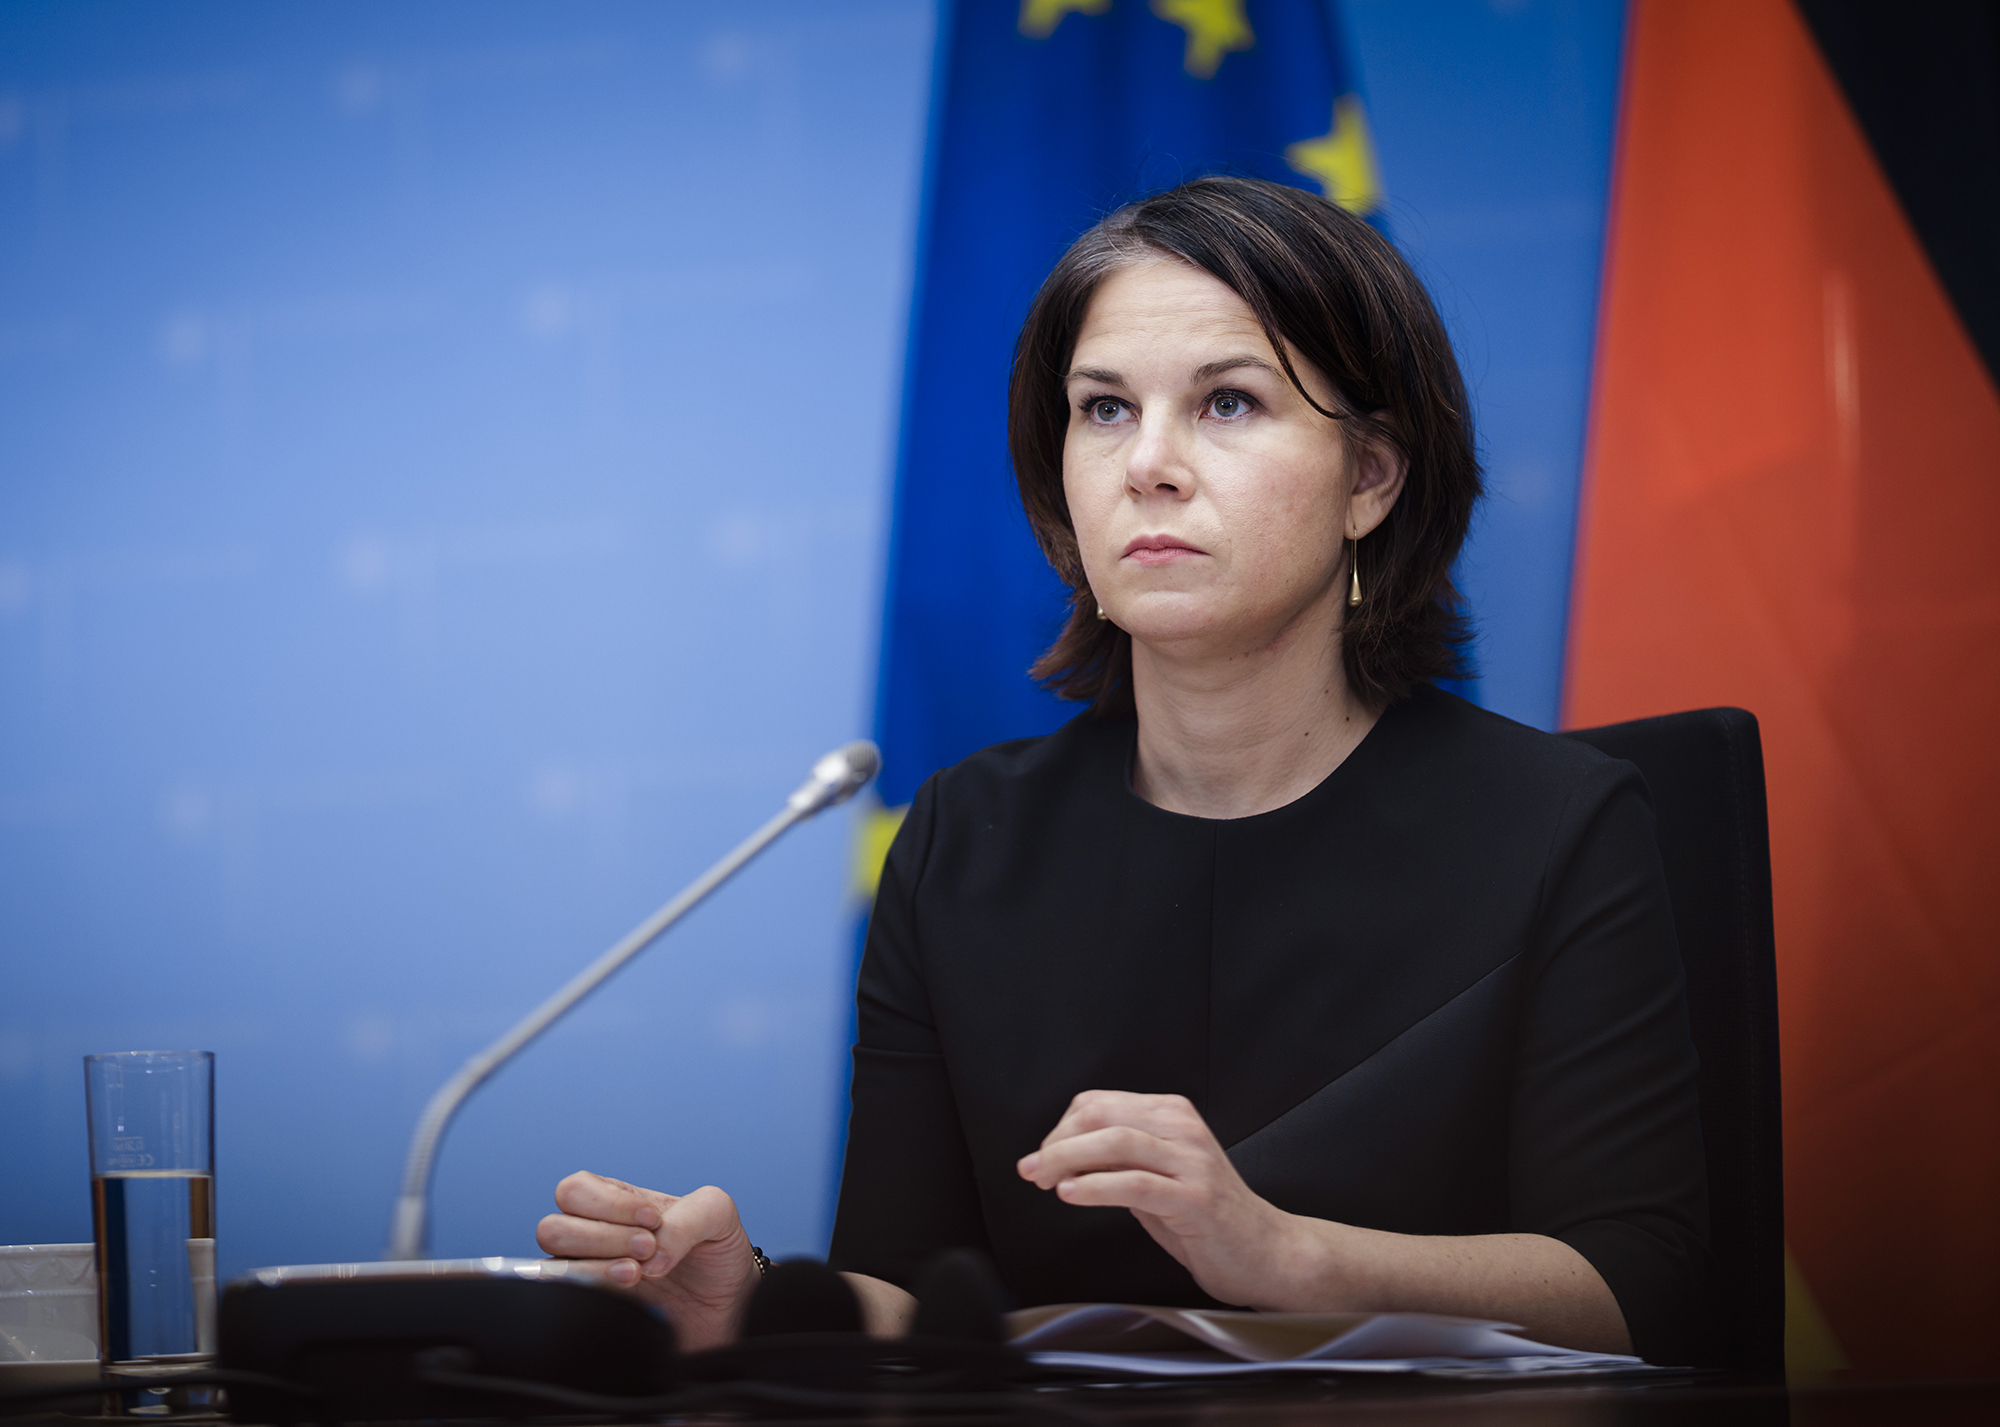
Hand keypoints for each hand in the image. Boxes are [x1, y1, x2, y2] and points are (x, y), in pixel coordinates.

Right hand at [535, 1171, 759, 1349]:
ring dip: (597, 1264)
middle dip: (602, 1235)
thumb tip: (650, 1253)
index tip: (653, 1219)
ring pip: (554, 1263)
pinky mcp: (596, 1310)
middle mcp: (596, 1237)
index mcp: (617, 1204)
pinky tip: (633, 1288)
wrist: (730, 1307)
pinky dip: (597, 1290)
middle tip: (647, 1246)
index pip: (575, 1190)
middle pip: (552, 1228)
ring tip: (640, 1271)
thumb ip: (690, 1215)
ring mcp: (592, 1275)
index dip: (608, 1204)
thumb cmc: (719, 1254)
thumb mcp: (718, 1214)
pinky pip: (567, 1301)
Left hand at [1016, 1090, 1310, 1309]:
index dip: (1060, 1128)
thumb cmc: (1207, 1217)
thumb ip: (1116, 1159)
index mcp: (1171, 1114)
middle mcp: (1182, 1129)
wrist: (1265, 1252)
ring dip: (1067, 1160)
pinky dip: (1095, 1186)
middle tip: (1035, 1170)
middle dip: (1057, 1142)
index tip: (1042, 1156)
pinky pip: (1135, 1183)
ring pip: (1115, 1142)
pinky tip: (1071, 1194)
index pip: (1099, 1102)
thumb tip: (1063, 1154)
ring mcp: (1192, 1161)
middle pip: (1101, 1115)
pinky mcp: (1196, 1197)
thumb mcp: (1155, 1176)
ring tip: (1045, 1180)